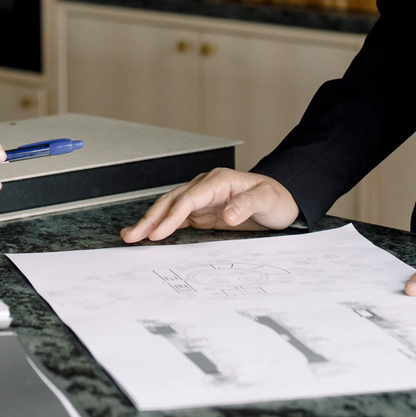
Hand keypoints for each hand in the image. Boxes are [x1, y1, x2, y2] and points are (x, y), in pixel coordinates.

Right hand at [120, 168, 299, 241]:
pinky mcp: (203, 211)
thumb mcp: (267, 199)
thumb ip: (246, 205)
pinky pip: (178, 218)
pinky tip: (150, 234)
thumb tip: (227, 214)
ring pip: (170, 209)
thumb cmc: (276, 198)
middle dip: (150, 219)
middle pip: (172, 202)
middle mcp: (206, 187)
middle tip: (132, 235)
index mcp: (218, 181)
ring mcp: (203, 199)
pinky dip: (162, 226)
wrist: (284, 200)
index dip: (171, 216)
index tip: (158, 233)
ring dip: (150, 222)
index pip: (188, 199)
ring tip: (130, 235)